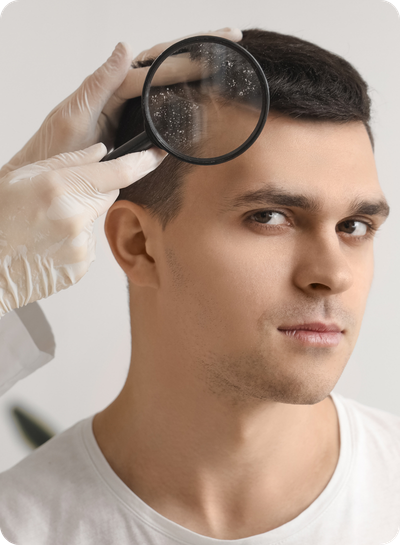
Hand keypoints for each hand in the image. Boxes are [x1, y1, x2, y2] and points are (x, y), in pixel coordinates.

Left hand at [0, 28, 241, 176]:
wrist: (53, 177)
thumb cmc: (58, 149)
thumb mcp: (75, 113)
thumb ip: (99, 82)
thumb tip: (125, 48)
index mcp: (114, 85)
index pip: (157, 65)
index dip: (187, 55)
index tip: (218, 48)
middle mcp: (124, 89)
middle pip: (167, 60)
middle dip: (200, 47)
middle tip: (233, 37)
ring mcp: (130, 105)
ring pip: (168, 78)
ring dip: (196, 64)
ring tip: (225, 53)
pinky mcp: (134, 124)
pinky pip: (164, 102)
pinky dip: (184, 92)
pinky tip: (203, 90)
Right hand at [0, 144, 164, 317]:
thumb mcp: (22, 177)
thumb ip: (67, 161)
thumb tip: (101, 151)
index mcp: (59, 188)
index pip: (117, 173)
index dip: (142, 163)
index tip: (157, 156)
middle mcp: (75, 217)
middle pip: (108, 195)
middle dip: (93, 192)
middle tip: (60, 199)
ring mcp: (80, 246)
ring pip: (96, 222)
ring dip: (81, 220)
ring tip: (47, 227)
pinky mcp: (81, 266)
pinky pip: (89, 246)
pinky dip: (75, 243)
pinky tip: (50, 245)